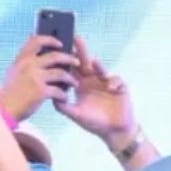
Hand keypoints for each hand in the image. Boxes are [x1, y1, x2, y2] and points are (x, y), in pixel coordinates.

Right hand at [1, 34, 80, 121]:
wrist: (4, 109)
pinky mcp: (40, 91)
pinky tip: (65, 98)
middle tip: (77, 61)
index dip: (50, 39)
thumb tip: (39, 55)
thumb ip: (26, 63)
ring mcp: (35, 78)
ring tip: (75, 83)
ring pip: (61, 73)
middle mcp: (29, 65)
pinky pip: (59, 91)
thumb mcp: (15, 72)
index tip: (60, 43)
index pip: (36, 40)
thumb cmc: (11, 92)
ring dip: (70, 78)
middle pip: (55, 56)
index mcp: (22, 59)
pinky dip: (63, 95)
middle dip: (69, 58)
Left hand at [54, 35, 139, 149]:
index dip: (66, 60)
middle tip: (75, 38)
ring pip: (101, 69)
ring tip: (94, 62)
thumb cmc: (95, 123)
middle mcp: (94, 81)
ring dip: (98, 65)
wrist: (115, 132)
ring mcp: (107, 83)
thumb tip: (50, 96)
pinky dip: (113, 82)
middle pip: (86, 63)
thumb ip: (63, 106)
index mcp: (82, 84)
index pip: (73, 69)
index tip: (58, 49)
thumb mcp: (76, 115)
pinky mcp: (120, 88)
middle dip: (81, 51)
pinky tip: (110, 88)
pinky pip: (116, 81)